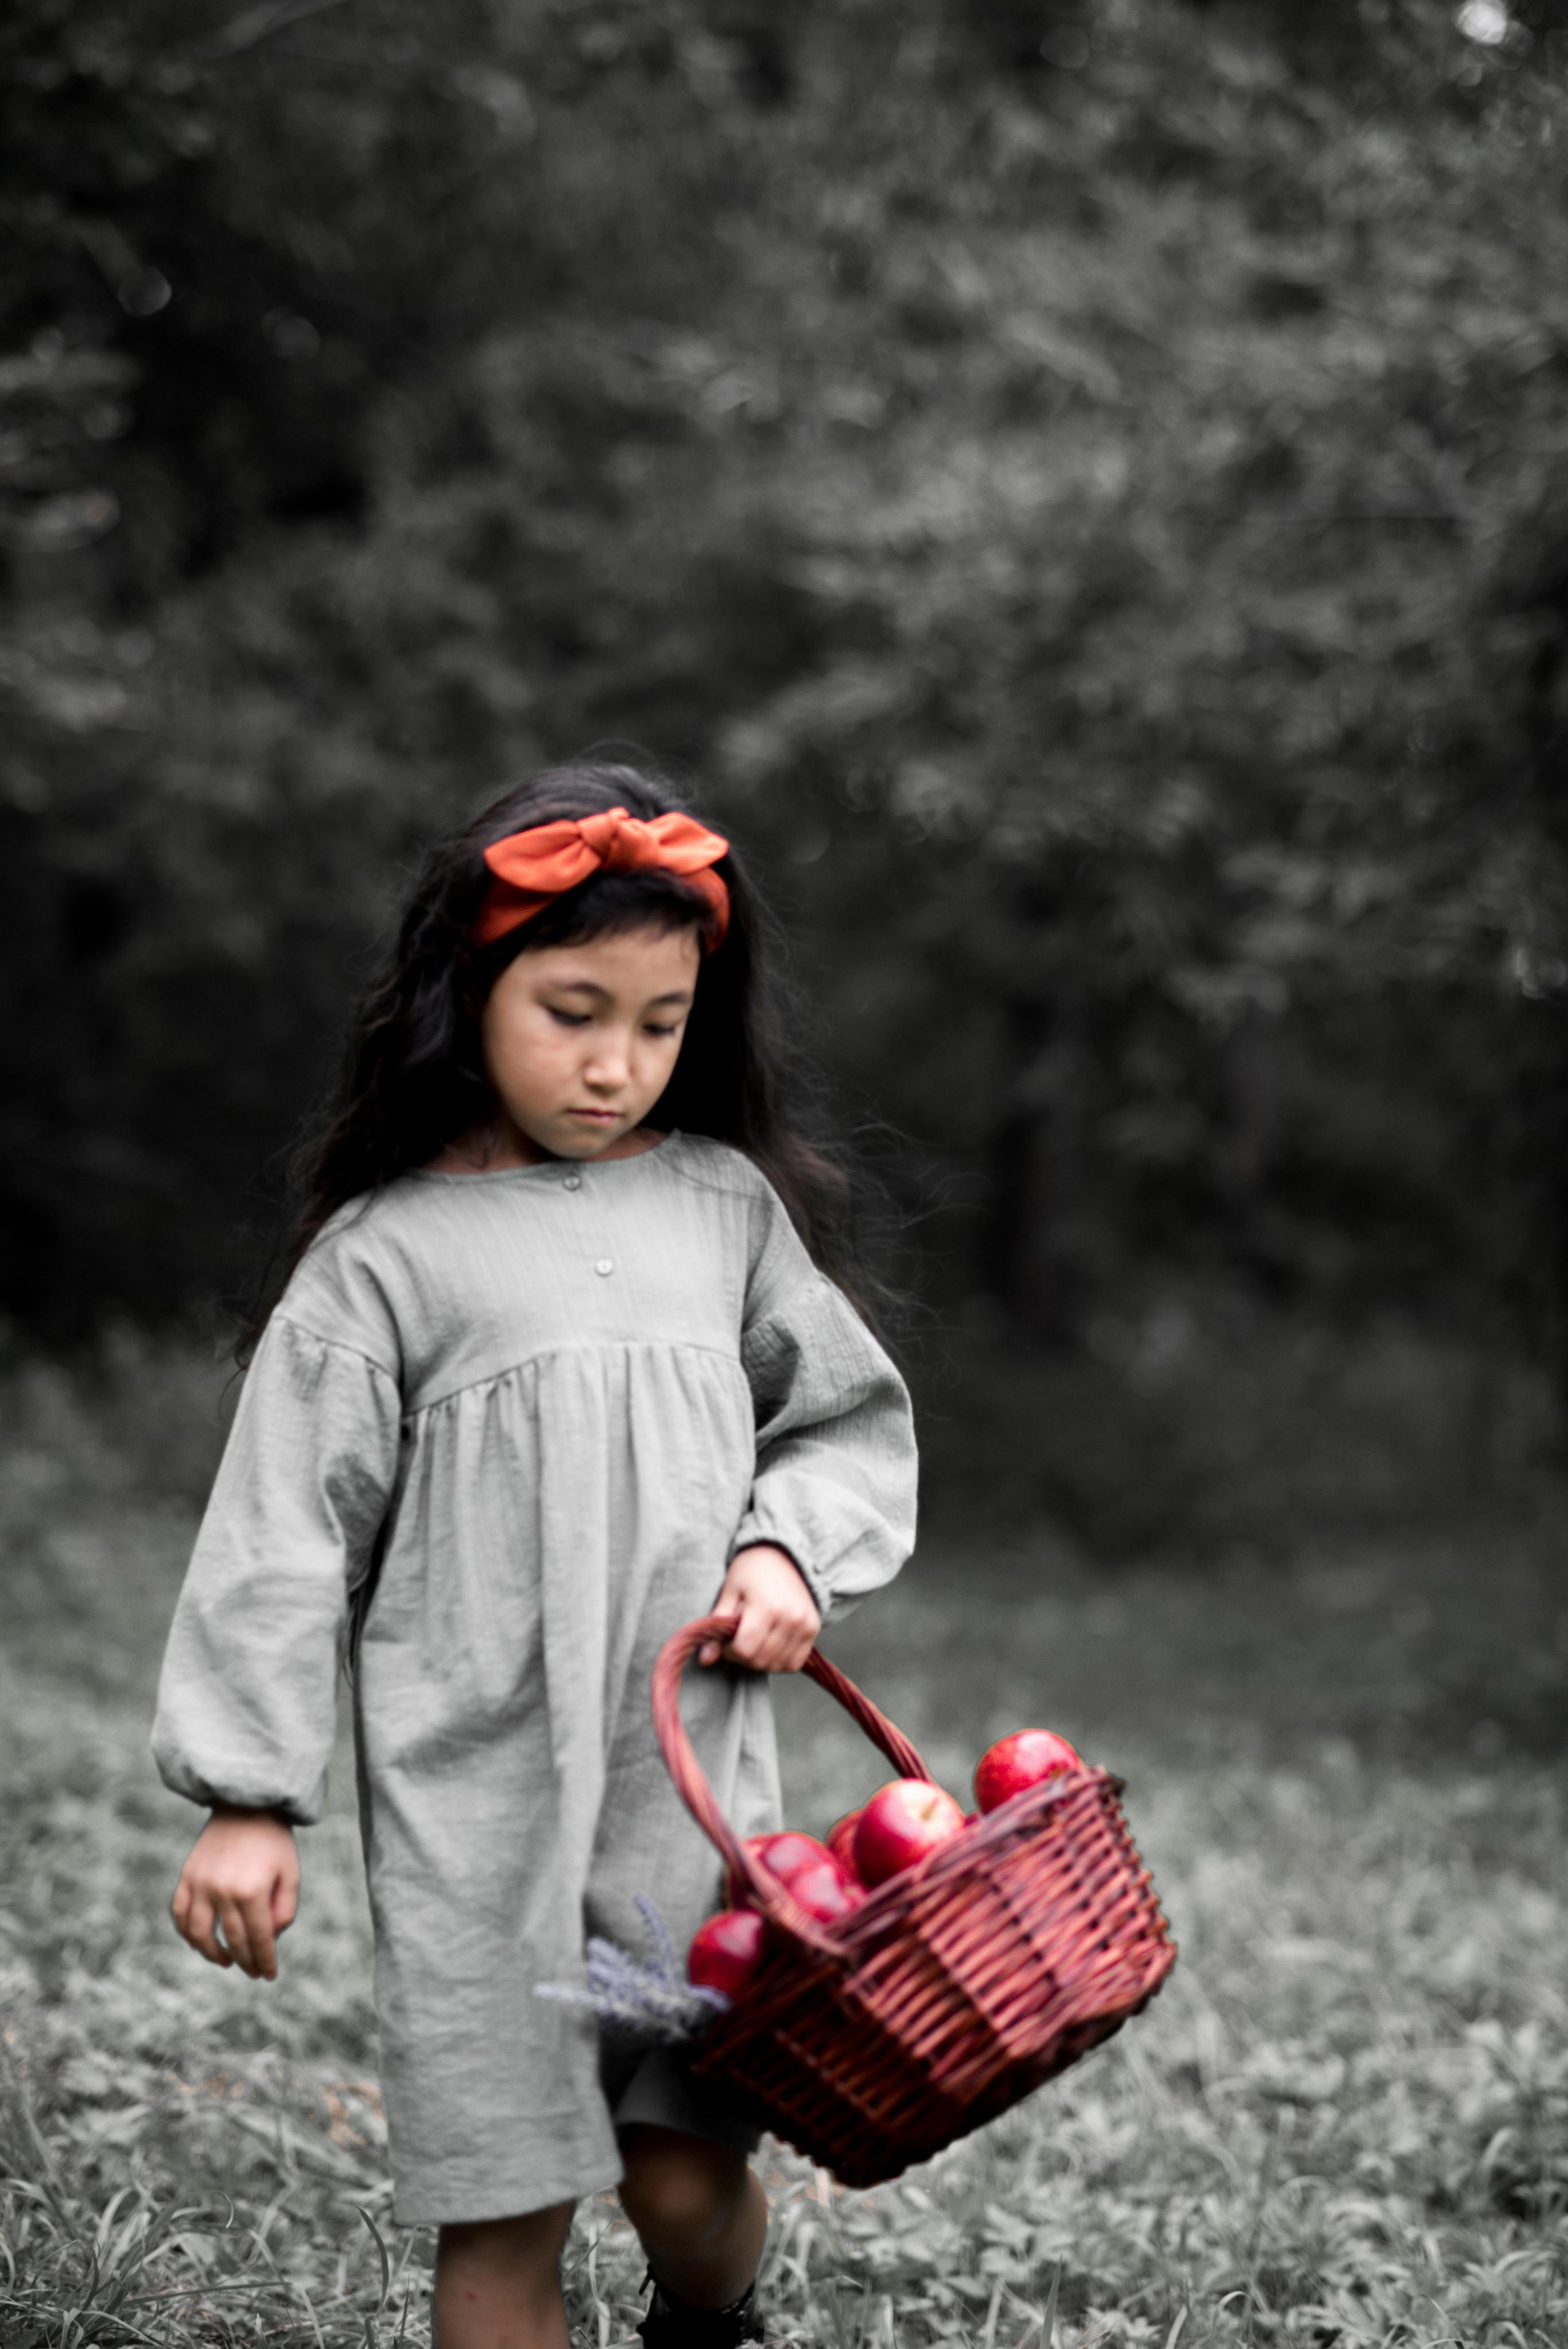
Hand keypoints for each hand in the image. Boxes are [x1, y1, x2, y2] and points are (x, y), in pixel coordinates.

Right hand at [171, 1805, 299, 1980]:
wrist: (246, 1803)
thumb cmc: (273, 1841)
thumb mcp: (290, 1873)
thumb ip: (284, 1910)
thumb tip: (269, 1940)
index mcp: (252, 1890)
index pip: (258, 1939)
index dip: (264, 1961)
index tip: (269, 1975)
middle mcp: (222, 1890)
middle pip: (232, 1940)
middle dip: (245, 1961)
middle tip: (254, 1972)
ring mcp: (200, 1884)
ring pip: (199, 1934)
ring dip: (211, 1954)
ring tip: (226, 1961)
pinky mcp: (187, 1876)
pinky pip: (180, 1914)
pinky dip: (187, 1933)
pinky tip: (200, 1942)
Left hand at [701, 1542, 821, 1671]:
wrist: (781, 1554)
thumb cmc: (750, 1571)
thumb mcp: (729, 1593)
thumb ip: (718, 1627)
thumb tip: (705, 1659)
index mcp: (766, 1606)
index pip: (744, 1649)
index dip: (729, 1651)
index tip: (726, 1640)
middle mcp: (790, 1617)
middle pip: (761, 1660)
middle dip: (743, 1657)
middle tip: (739, 1640)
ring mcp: (805, 1624)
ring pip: (778, 1664)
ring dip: (761, 1660)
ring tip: (755, 1640)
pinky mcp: (813, 1628)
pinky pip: (795, 1662)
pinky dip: (780, 1661)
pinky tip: (771, 1646)